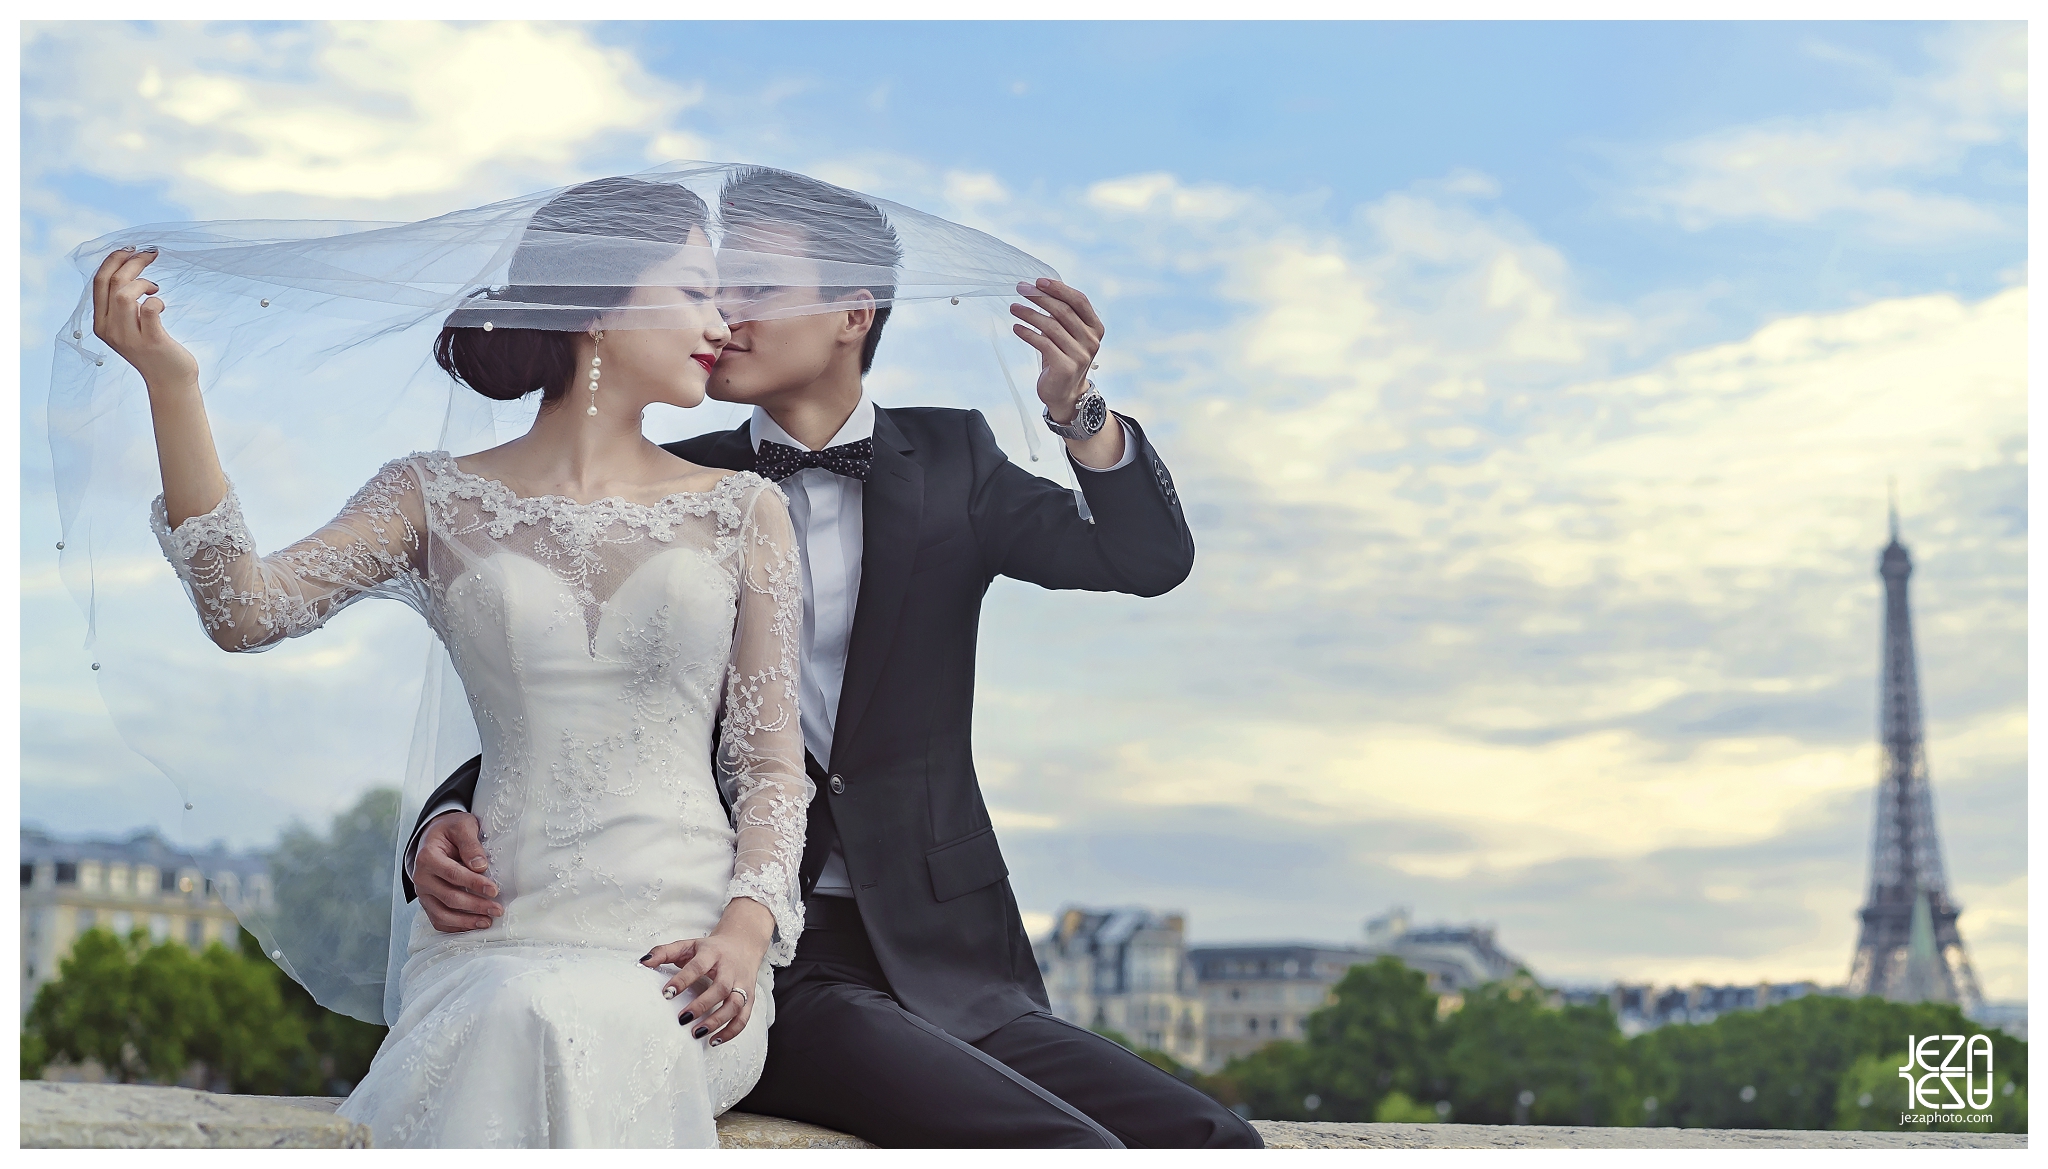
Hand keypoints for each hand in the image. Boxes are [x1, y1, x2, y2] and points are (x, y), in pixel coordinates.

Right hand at [91, 248, 198, 389]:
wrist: (169, 381)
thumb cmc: (154, 348)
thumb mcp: (130, 325)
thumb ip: (123, 304)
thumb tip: (128, 270)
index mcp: (101, 322)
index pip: (98, 282)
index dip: (113, 260)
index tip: (130, 249)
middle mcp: (109, 329)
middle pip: (111, 283)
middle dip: (130, 262)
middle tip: (150, 254)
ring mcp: (128, 336)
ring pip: (124, 294)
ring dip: (142, 282)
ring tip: (154, 287)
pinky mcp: (151, 341)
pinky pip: (149, 309)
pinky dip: (156, 300)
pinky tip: (162, 304)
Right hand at [414, 812, 501, 932]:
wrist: (435, 836)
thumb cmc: (451, 830)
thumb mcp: (463, 826)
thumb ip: (470, 844)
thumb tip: (480, 866)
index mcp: (428, 857)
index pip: (453, 874)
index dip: (474, 884)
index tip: (494, 890)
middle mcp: (421, 877)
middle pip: (449, 897)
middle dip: (475, 906)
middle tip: (497, 909)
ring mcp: (422, 892)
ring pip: (442, 914)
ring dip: (466, 921)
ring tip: (487, 922)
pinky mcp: (427, 902)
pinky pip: (438, 920)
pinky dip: (455, 927)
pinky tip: (473, 926)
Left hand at [640, 897, 773, 1046]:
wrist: (744, 943)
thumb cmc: (711, 948)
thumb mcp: (688, 945)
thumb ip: (665, 952)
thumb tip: (643, 961)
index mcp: (713, 953)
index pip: (698, 966)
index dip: (683, 980)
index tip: (667, 995)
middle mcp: (730, 969)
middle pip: (720, 988)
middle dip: (702, 1005)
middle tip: (682, 1019)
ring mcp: (742, 984)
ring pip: (735, 1004)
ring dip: (717, 1021)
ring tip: (696, 1033)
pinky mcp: (750, 997)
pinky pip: (744, 1017)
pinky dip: (731, 1031)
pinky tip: (714, 1040)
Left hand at [1009, 278, 1104, 422]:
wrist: (1065, 393)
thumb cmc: (1063, 357)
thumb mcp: (1068, 334)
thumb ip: (1062, 314)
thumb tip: (1039, 288)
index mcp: (1095, 327)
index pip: (1079, 301)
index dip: (1059, 289)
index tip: (1039, 281)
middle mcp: (1091, 340)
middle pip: (1064, 311)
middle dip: (1040, 298)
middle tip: (1021, 289)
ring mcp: (1080, 355)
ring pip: (1051, 327)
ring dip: (1029, 314)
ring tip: (1013, 307)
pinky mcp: (1066, 367)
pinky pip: (1043, 344)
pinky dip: (1027, 333)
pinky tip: (1016, 327)